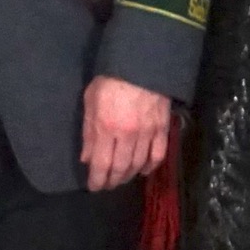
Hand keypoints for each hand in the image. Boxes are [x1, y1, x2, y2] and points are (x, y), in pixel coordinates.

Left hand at [80, 75, 178, 191]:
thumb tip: (87, 159)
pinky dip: (150, 166)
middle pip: (120, 168)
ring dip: (128, 175)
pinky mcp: (163, 128)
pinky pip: (158, 155)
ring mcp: (148, 132)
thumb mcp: (90, 101)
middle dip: (112, 181)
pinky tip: (142, 170)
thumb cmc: (110, 79)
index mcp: (107, 127)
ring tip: (121, 178)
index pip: (102, 164)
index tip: (94, 187)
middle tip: (107, 184)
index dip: (97, 180)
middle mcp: (128, 134)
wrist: (142, 62)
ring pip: (138, 164)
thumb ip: (89, 132)